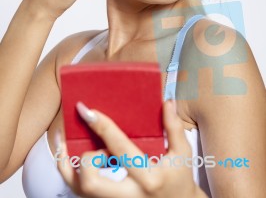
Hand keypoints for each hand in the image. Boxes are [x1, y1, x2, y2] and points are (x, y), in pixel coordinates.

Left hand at [57, 100, 206, 197]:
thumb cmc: (178, 180)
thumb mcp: (182, 154)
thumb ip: (174, 127)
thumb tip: (167, 101)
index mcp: (148, 177)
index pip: (120, 149)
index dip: (102, 127)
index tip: (88, 110)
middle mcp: (128, 195)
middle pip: (91, 181)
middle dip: (86, 157)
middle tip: (96, 145)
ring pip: (78, 189)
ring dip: (72, 165)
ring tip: (76, 146)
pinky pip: (79, 191)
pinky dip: (69, 172)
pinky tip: (69, 154)